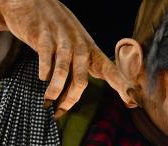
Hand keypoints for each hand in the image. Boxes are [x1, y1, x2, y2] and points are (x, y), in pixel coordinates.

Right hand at [0, 0, 126, 116]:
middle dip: (70, 100)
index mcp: (92, 52)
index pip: (111, 71)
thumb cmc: (58, 32)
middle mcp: (80, 47)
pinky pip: (46, 58)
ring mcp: (63, 41)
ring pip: (63, 72)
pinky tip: (42, 78)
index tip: (132, 102)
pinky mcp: (44, 35)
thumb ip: (77, 70)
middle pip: (81, 81)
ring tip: (47, 103)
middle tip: (59, 113)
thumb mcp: (75, 47)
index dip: (122, 86)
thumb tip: (72, 98)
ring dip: (55, 91)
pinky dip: (45, 71)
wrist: (35, 3)